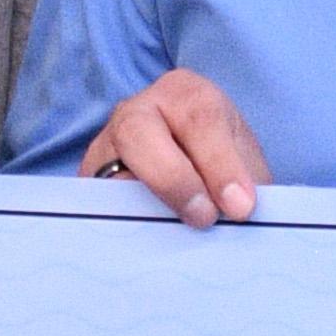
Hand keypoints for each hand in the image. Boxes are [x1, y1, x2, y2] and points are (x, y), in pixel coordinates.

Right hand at [81, 70, 269, 226]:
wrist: (186, 170)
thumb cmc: (219, 163)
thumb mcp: (243, 161)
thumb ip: (246, 182)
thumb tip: (240, 211)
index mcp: (184, 93)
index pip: (199, 118)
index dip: (220, 165)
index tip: (240, 207)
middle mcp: (136, 110)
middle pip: (138, 133)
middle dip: (174, 179)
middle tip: (204, 219)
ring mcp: (104, 145)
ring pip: (109, 170)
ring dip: (142, 206)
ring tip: (174, 234)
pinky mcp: (89, 182)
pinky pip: (97, 204)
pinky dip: (122, 223)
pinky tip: (148, 242)